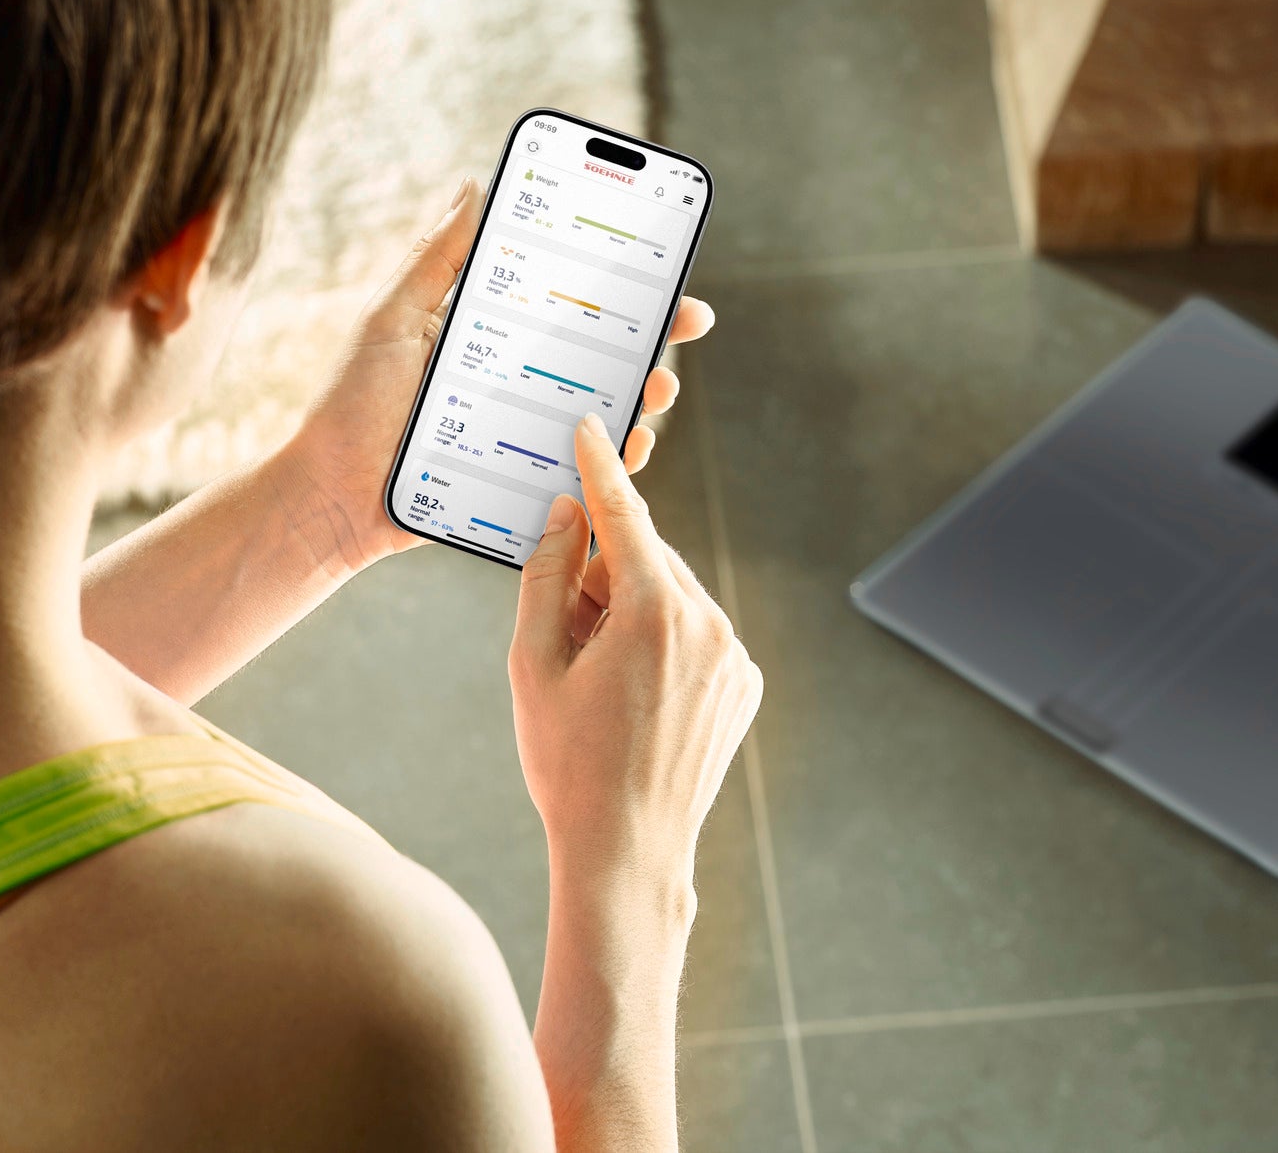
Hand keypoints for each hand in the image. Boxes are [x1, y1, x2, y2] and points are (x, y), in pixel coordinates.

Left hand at [282, 177, 716, 572]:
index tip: (663, 263)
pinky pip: (581, 470)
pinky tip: (629, 448)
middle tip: (685, 320)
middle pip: (601, 352)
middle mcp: (518, 379)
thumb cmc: (351, 404)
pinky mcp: (523, 483)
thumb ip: (437, 258)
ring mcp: (525, 433)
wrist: (328, 496)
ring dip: (643, 395)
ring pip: (602, 409)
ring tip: (657, 386)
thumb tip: (476, 185)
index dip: (618, 281)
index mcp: (493, 333)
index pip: (567, 298)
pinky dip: (613, 460)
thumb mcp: (392, 317)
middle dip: (654, 334)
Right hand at [509, 416, 762, 913]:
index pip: (623, 514)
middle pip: (647, 558)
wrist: (628, 851)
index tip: (591, 425)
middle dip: (602, 572)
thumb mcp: (533, 664)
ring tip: (597, 678)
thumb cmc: (568, 763)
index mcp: (654, 611)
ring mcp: (735, 656)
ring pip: (674, 595)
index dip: (599, 466)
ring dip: (633, 609)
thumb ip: (545, 576)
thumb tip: (563, 516)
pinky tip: (632, 694)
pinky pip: (698, 633)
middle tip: (565, 631)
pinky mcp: (745, 683)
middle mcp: (709, 623)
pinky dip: (663, 640)